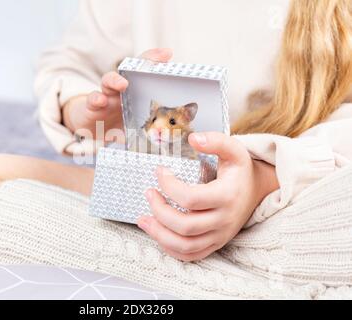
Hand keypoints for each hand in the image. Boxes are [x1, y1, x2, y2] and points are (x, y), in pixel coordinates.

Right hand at [63, 48, 173, 140]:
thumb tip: (170, 143)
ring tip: (122, 84)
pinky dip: (96, 99)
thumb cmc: (116, 126)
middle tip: (150, 66)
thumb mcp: (135, 126)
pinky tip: (100, 101)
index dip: (154, 61)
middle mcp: (120, 91)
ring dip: (115, 80)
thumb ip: (149, 130)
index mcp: (133, 93)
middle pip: (128, 71)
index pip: (143, 73)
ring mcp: (105, 96)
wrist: (90, 132)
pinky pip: (92, 100)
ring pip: (108, 81)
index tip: (166, 54)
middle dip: (138, 66)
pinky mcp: (91, 107)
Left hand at [137, 132, 278, 261]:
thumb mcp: (234, 150)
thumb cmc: (240, 170)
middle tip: (149, 194)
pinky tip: (158, 233)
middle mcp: (224, 220)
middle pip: (185, 226)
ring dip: (159, 234)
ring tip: (143, 219)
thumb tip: (193, 138)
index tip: (160, 172)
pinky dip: (170, 248)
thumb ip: (216, 141)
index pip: (192, 198)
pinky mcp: (215, 244)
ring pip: (185, 246)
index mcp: (227, 196)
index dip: (170, 186)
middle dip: (160, 211)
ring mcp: (219, 235)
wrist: (257, 191)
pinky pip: (190, 255)